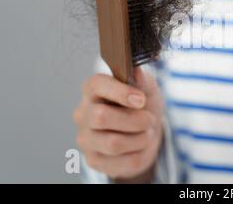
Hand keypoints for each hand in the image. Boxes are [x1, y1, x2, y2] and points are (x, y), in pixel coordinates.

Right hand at [73, 67, 162, 181]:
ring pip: (113, 143)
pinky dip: (141, 154)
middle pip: (101, 117)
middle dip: (133, 120)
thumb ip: (142, 79)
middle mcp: (83, 114)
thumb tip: (137, 70)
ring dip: (141, 138)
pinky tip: (140, 146)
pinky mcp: (94, 161)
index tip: (141, 99)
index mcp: (92, 90)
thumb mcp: (147, 88)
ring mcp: (86, 139)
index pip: (96, 85)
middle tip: (149, 119)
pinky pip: (124, 162)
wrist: (147, 132)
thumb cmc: (142, 105)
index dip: (120, 92)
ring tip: (147, 132)